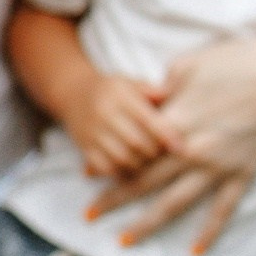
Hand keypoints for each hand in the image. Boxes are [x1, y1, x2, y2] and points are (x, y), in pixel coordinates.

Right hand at [62, 72, 178, 178]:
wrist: (74, 94)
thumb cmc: (113, 90)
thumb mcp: (131, 82)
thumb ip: (152, 90)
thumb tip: (172, 93)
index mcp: (120, 96)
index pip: (147, 119)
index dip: (166, 135)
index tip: (181, 148)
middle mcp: (104, 114)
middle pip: (136, 143)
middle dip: (154, 153)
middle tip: (164, 154)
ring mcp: (92, 132)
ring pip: (121, 158)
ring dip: (140, 165)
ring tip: (148, 162)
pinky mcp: (84, 147)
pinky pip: (104, 168)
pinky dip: (120, 172)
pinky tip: (130, 169)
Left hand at [84, 26, 255, 255]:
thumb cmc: (236, 62)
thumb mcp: (187, 65)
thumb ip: (161, 88)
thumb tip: (145, 100)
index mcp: (175, 124)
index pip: (132, 151)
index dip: (107, 163)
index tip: (85, 174)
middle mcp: (192, 152)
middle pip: (145, 182)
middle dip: (113, 200)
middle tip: (88, 216)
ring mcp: (219, 167)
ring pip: (175, 203)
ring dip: (147, 224)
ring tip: (123, 241)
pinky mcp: (244, 173)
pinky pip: (223, 209)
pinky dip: (210, 232)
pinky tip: (194, 251)